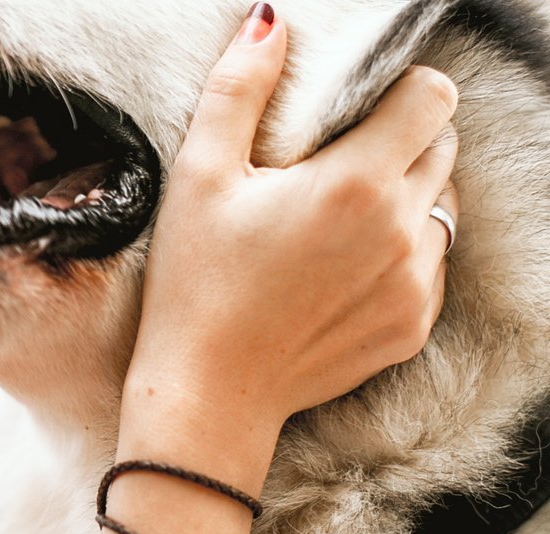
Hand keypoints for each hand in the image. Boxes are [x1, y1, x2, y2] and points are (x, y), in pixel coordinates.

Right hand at [96, 8, 458, 533]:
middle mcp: (402, 231)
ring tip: (338, 220)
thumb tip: (269, 22)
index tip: (358, 109)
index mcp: (355, 183)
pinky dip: (402, 252)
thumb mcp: (200, 177)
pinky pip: (432, 265)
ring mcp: (415, 285)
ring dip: (404, 196)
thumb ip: (238, 90)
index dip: (399, 89)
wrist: (210, 391)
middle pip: (441, 148)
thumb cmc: (196, 283)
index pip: (431, 97)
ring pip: (440, 207)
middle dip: (400, 140)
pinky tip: (342, 268)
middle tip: (335, 166)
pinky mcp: (412, 326)